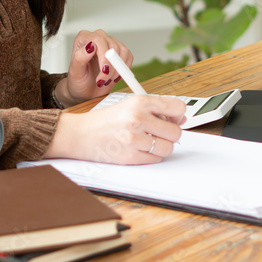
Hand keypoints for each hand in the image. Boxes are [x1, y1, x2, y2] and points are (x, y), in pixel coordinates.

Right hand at [43, 95, 186, 163]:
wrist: (80, 134)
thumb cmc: (105, 120)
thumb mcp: (129, 105)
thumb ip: (155, 110)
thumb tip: (181, 119)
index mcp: (140, 101)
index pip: (178, 108)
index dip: (177, 116)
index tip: (171, 119)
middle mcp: (138, 118)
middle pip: (176, 132)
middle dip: (169, 135)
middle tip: (156, 133)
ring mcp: (134, 139)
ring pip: (167, 148)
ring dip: (160, 147)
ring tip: (145, 141)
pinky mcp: (131, 156)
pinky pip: (155, 160)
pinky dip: (149, 156)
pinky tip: (137, 149)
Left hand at [56, 29, 131, 106]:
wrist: (84, 89)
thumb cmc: (77, 80)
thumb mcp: (75, 72)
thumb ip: (80, 58)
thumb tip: (90, 46)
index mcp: (84, 38)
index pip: (99, 40)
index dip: (104, 57)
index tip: (104, 72)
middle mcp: (97, 37)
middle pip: (113, 46)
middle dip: (111, 67)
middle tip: (103, 81)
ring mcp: (109, 42)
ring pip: (122, 51)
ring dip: (117, 69)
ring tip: (106, 79)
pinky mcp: (119, 50)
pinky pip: (128, 55)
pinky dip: (124, 69)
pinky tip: (114, 76)